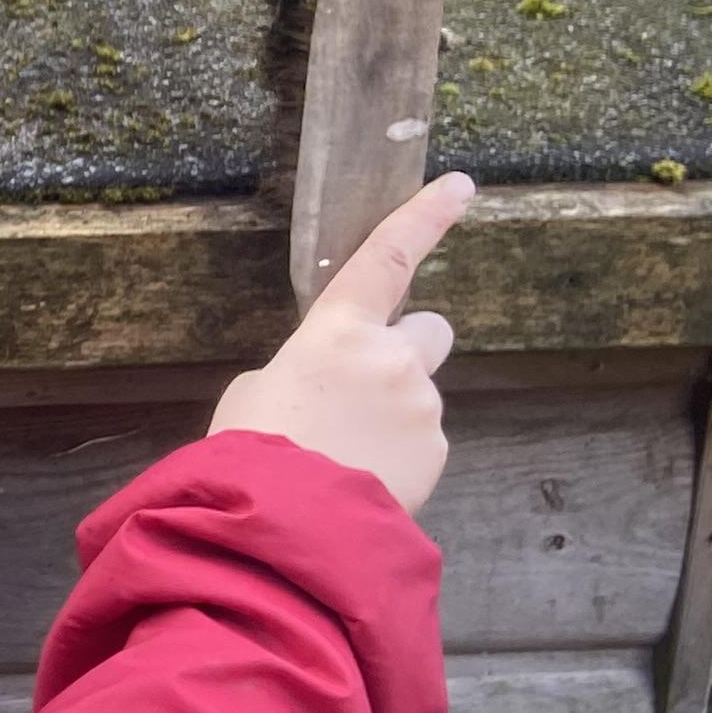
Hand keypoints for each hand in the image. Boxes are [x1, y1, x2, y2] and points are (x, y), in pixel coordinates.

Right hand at [210, 171, 473, 516]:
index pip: (388, 257)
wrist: (280, 526)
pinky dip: (396, 458)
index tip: (461, 186)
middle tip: (367, 390)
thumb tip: (330, 391)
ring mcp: (420, 406)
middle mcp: (391, 358)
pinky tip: (358, 480)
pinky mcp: (435, 451)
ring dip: (392, 416)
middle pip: (429, 331)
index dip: (426, 217)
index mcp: (336, 331)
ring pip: (418, 397)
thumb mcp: (254, 393)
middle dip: (407, 352)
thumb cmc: (250, 454)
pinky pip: (420, 443)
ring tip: (342, 457)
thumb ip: (306, 372)